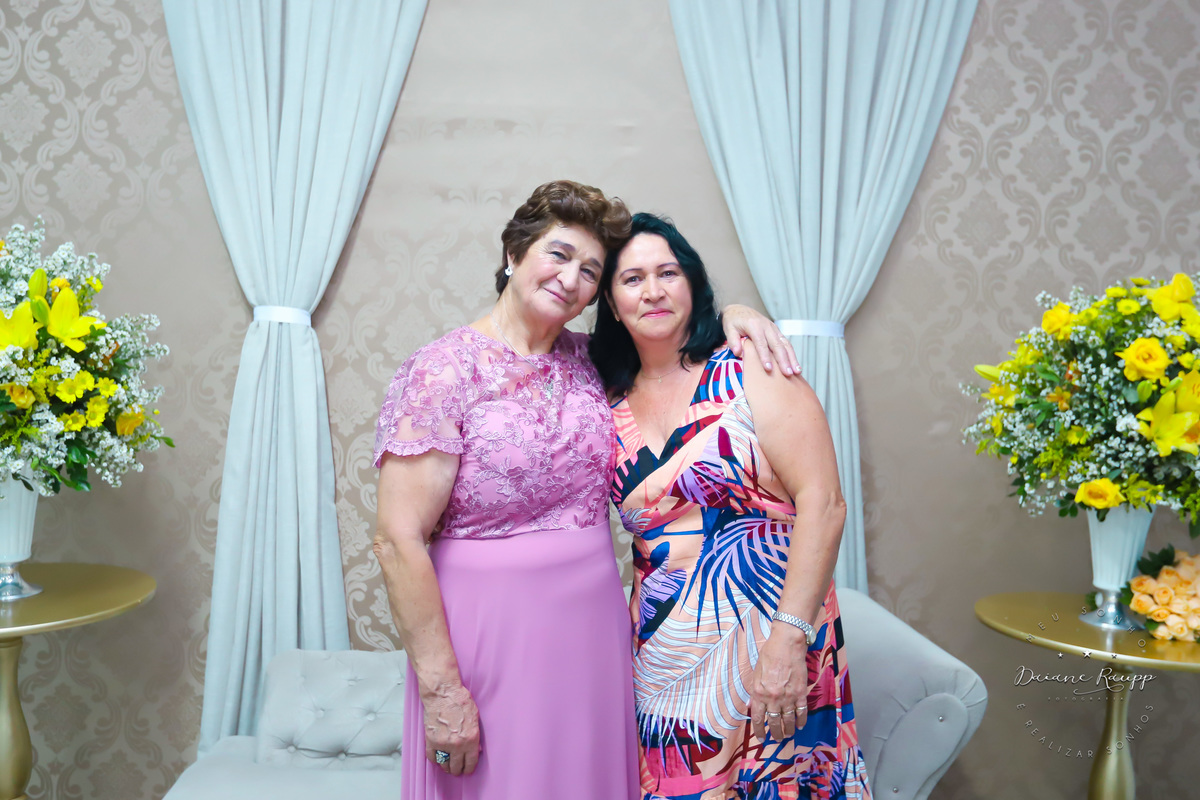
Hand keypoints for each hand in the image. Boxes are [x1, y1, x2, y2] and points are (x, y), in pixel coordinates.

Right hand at [422, 683, 480, 775]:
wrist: (443, 694)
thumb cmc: (460, 701)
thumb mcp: (475, 718)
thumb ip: (475, 735)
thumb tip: (475, 749)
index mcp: (471, 739)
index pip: (471, 762)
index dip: (469, 769)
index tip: (467, 770)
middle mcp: (457, 745)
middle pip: (457, 766)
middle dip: (458, 770)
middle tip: (457, 770)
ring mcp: (443, 744)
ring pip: (444, 764)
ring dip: (446, 767)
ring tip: (448, 766)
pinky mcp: (431, 740)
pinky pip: (432, 757)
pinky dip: (435, 760)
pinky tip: (438, 758)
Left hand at [721, 305, 800, 375]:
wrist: (739, 310)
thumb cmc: (733, 321)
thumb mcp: (728, 328)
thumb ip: (732, 340)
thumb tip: (738, 352)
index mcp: (754, 325)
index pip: (761, 343)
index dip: (765, 356)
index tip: (768, 368)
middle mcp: (766, 326)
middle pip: (777, 344)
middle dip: (783, 360)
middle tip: (787, 373)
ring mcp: (773, 328)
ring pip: (785, 344)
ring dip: (792, 358)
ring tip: (797, 371)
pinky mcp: (776, 331)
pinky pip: (786, 343)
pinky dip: (791, 354)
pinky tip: (795, 365)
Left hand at [748, 625, 809, 741]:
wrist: (787, 645)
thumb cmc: (769, 655)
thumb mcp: (756, 673)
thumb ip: (754, 692)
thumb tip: (750, 706)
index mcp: (759, 693)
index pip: (757, 718)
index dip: (759, 730)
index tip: (761, 738)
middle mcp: (772, 698)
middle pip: (774, 722)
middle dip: (775, 733)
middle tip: (777, 739)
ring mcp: (788, 697)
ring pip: (788, 720)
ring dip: (788, 730)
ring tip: (788, 735)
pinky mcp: (801, 693)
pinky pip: (801, 712)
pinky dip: (801, 721)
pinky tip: (800, 726)